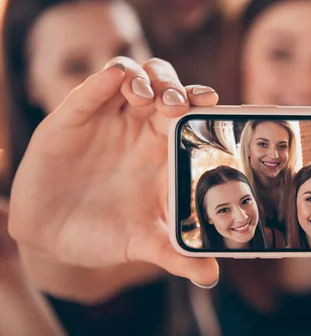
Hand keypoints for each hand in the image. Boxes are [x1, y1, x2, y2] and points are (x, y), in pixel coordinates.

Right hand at [8, 57, 219, 298]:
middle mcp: (140, 127)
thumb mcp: (144, 242)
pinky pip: (91, 90)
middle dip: (174, 87)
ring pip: (132, 77)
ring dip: (144, 78)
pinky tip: (114, 78)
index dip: (201, 103)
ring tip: (147, 97)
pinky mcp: (73, 117)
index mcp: (164, 148)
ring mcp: (107, 118)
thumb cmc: (108, 234)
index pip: (189, 114)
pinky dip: (104, 79)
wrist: (56, 240)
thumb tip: (211, 276)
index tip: (212, 104)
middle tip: (178, 104)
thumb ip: (176, 254)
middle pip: (165, 87)